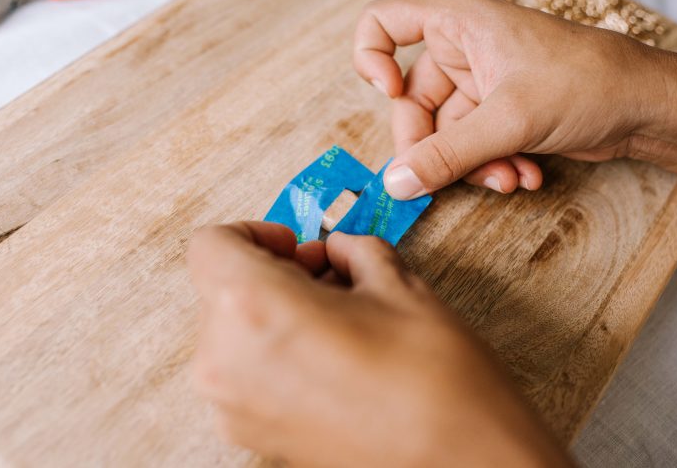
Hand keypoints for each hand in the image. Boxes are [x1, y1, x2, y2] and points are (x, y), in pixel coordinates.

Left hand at [187, 222, 572, 466]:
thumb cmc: (435, 378)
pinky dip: (273, 353)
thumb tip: (334, 250)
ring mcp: (235, 407)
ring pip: (231, 333)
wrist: (466, 465)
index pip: (211, 245)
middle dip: (271, 273)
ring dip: (273, 313)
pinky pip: (244, 374)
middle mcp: (226, 361)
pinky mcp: (252, 437)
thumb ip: (352, 250)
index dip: (253, 232)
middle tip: (326, 277)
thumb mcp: (397, 285)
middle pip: (220, 290)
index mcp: (253, 307)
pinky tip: (329, 356)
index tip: (293, 244)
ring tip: (335, 320)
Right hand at [354, 0, 676, 198]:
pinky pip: (471, 146)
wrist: (646, 106)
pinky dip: (490, 165)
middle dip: (433, 147)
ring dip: (470, 165)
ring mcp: (480, 84)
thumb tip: (397, 182)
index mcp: (458, 24)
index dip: (371, 59)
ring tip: (507, 178)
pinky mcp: (499, 113)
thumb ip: (447, 154)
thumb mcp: (509, 119)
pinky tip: (522, 177)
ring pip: (444, 133)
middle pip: (412, 102)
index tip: (386, 94)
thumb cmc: (587, 81)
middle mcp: (463, 50)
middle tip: (443, 179)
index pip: (384, 23)